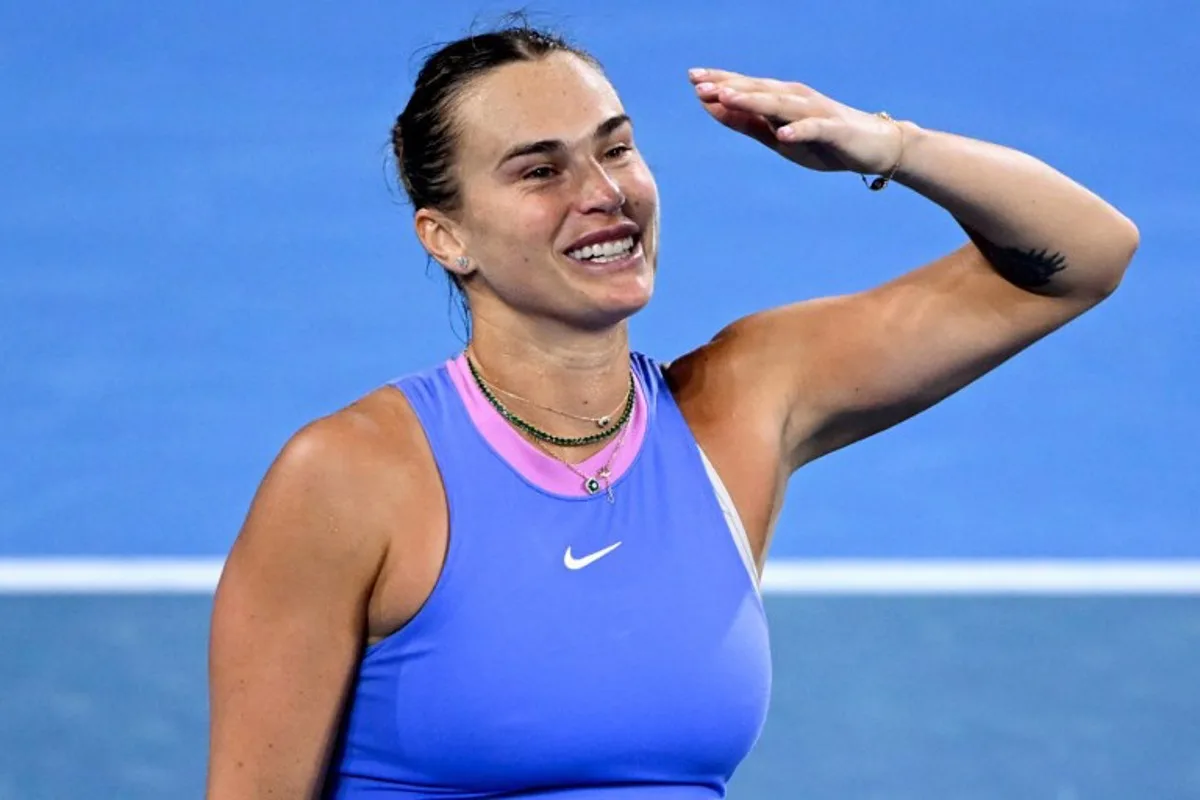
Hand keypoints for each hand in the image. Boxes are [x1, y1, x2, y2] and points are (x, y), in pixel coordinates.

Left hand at [689, 68, 904, 176]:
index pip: (746, 88)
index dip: (720, 82)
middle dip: (729, 86)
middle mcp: (796, 99)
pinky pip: (814, 129)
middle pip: (758, 91)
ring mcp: (816, 113)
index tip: (691, 78)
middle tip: (698, 83)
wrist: (874, 148)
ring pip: (780, 105)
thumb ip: (747, 123)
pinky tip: (782, 134)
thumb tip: (712, 107)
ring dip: (754, 101)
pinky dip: (798, 130)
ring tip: (727, 98)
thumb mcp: (777, 137)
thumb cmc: (822, 142)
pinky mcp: (835, 130)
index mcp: (781, 100)